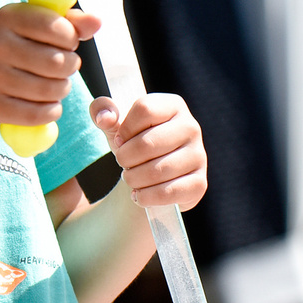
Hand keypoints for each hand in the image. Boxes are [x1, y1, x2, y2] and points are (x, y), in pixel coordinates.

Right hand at [0, 1, 98, 126]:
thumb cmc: (23, 43)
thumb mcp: (42, 24)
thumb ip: (73, 21)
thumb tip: (96, 21)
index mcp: (9, 17)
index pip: (57, 28)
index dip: (71, 38)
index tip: (64, 41)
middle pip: (57, 63)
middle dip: (70, 66)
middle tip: (63, 65)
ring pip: (51, 91)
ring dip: (63, 89)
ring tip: (55, 82)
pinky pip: (38, 115)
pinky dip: (51, 111)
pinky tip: (47, 102)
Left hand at [92, 92, 206, 212]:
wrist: (151, 175)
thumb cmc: (134, 143)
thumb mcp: (116, 124)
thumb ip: (103, 110)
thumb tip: (104, 117)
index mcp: (173, 105)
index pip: (144, 109)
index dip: (124, 129)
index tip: (120, 140)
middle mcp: (191, 127)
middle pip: (148, 143)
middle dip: (125, 158)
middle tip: (122, 163)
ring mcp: (198, 156)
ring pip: (156, 171)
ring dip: (133, 179)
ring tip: (130, 178)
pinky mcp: (199, 183)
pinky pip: (167, 192)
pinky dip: (145, 197)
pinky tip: (139, 195)